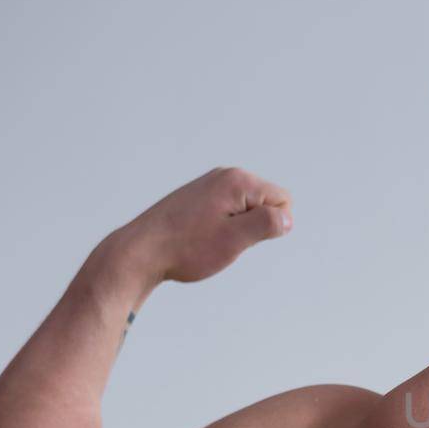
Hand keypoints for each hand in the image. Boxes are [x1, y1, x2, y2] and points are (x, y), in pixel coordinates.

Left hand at [122, 166, 293, 282]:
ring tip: (210, 240)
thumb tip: (287, 218)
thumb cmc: (185, 247)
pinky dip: (223, 228)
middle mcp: (225, 176)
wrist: (141, 252)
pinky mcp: (200, 197)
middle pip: (266, 204)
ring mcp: (211, 185)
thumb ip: (267, 224)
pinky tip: (201, 238)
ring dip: (238, 230)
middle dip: (254, 227)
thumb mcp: (235, 240)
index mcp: (237, 181)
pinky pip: (230, 212)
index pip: (283, 201)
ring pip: (247, 211)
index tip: (241, 237)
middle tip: (224, 240)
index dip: (271, 226)